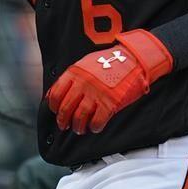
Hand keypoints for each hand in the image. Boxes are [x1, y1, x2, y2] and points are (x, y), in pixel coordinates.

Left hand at [45, 30, 172, 134]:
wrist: (133, 59)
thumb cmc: (110, 61)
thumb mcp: (85, 64)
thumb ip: (72, 77)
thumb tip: (60, 92)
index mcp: (74, 73)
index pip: (56, 94)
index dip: (54, 107)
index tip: (56, 112)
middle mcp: (82, 83)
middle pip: (66, 108)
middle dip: (63, 120)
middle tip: (65, 125)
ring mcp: (96, 93)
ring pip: (79, 117)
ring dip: (78, 127)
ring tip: (79, 129)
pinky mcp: (110, 102)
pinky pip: (97, 121)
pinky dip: (94, 127)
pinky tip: (95, 127)